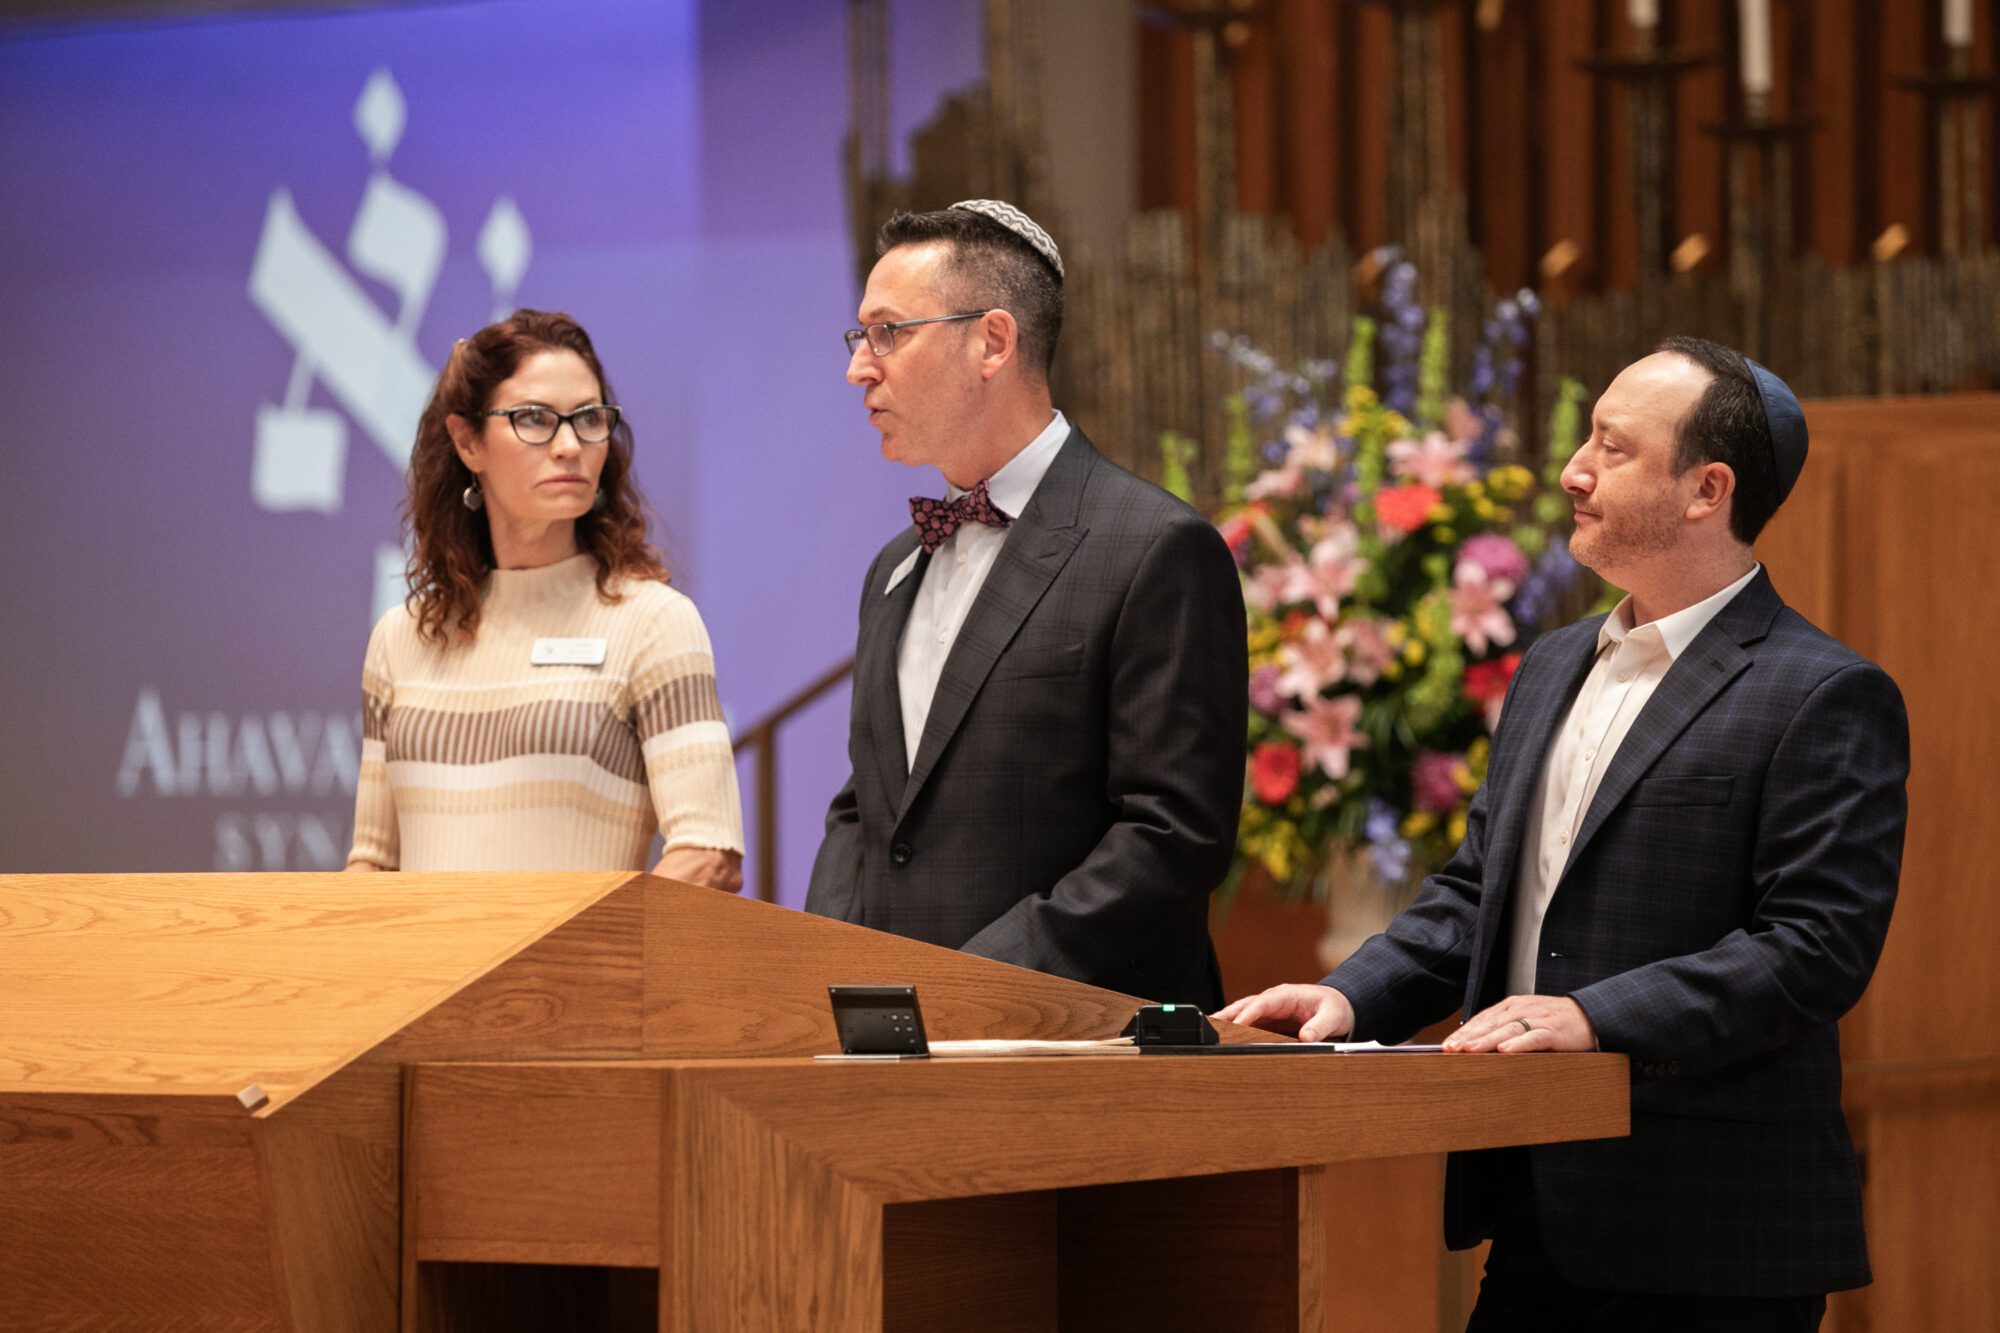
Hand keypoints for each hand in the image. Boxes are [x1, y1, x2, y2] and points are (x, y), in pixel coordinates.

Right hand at [1214, 984, 1354, 1042]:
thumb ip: (1320, 1026)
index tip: (1237, 1024)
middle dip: (1228, 1015)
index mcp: (1287, 995)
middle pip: (1246, 1005)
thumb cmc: (1335, 1008)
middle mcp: (1274, 1000)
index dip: (1249, 1013)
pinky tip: (1224, 1038)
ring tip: (1208, 1032)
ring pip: (1243, 1013)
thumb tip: (1306, 1037)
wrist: (1338, 1005)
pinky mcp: (1269, 1020)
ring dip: (1227, 1021)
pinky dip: (1235, 1028)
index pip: (1263, 1003)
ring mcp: (1270, 1010)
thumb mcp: (1333, 1016)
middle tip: (1210, 1026)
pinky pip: (1249, 1023)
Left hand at [1442, 995, 1595, 1052]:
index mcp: (1512, 1006)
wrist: (1589, 1016)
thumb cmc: (1554, 1021)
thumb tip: (1478, 1043)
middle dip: (1468, 1037)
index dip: (1463, 1031)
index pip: (1482, 1018)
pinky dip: (1518, 1044)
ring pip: (1507, 1029)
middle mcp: (1522, 1009)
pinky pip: (1533, 1037)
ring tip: (1468, 1049)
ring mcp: (1538, 1019)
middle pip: (1490, 1023)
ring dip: (1486, 1040)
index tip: (1446, 1044)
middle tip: (1449, 1048)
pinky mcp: (1553, 1031)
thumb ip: (1505, 1027)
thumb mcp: (1526, 1019)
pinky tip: (1504, 1050)